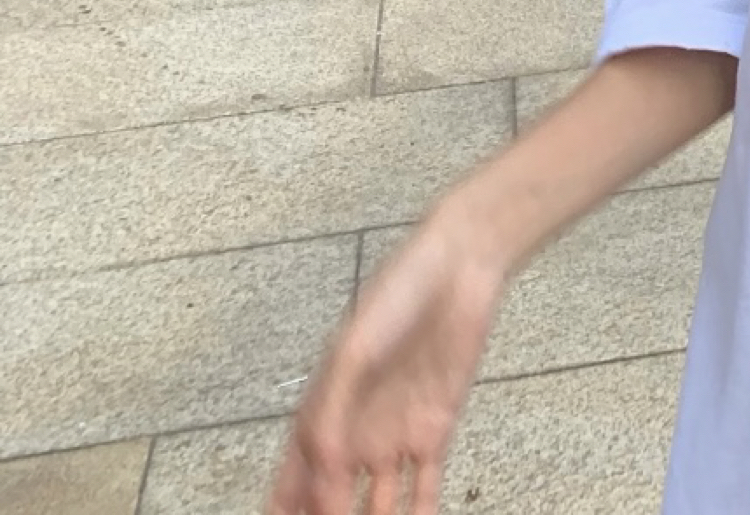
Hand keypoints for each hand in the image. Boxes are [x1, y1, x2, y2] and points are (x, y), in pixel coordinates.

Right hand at [265, 201, 507, 514]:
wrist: (458, 268)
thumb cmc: (394, 298)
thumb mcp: (351, 352)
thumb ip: (332, 414)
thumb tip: (325, 472)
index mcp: (322, 411)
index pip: (293, 478)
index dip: (284, 509)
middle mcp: (355, 431)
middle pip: (330, 499)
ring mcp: (395, 434)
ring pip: (377, 505)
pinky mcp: (435, 429)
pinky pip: (426, 486)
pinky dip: (420, 513)